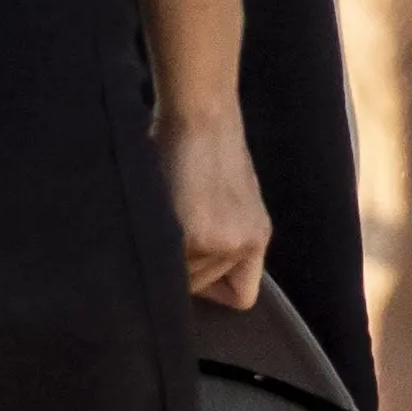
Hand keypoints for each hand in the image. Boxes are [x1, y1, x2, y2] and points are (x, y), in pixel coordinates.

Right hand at [162, 109, 272, 307]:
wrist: (200, 114)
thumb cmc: (204, 149)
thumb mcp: (228, 201)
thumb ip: (219, 236)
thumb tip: (185, 270)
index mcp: (256, 237)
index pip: (241, 295)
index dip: (212, 286)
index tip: (192, 265)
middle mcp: (246, 243)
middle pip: (201, 286)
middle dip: (181, 265)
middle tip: (172, 226)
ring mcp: (223, 241)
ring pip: (182, 276)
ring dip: (167, 253)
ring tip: (166, 212)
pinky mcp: (197, 234)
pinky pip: (166, 261)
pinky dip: (154, 243)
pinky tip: (158, 212)